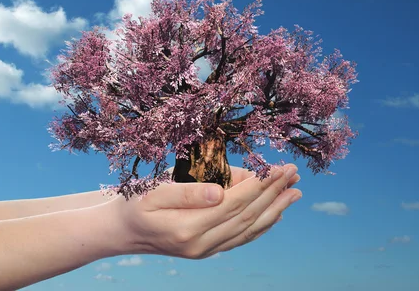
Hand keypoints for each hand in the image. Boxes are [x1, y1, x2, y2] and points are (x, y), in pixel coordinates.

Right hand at [110, 163, 301, 259]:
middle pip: (247, 216)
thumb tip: (222, 191)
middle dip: (273, 193)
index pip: (234, 203)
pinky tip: (276, 214)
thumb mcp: (154, 192)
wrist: (123, 232)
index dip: (259, 185)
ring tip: (295, 192)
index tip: (277, 167)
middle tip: (293, 173)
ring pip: (249, 229)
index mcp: (188, 228)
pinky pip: (241, 238)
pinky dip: (261, 226)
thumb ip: (187, 192)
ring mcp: (206, 251)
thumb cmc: (135, 204)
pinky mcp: (208, 250)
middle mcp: (202, 244)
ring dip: (275, 209)